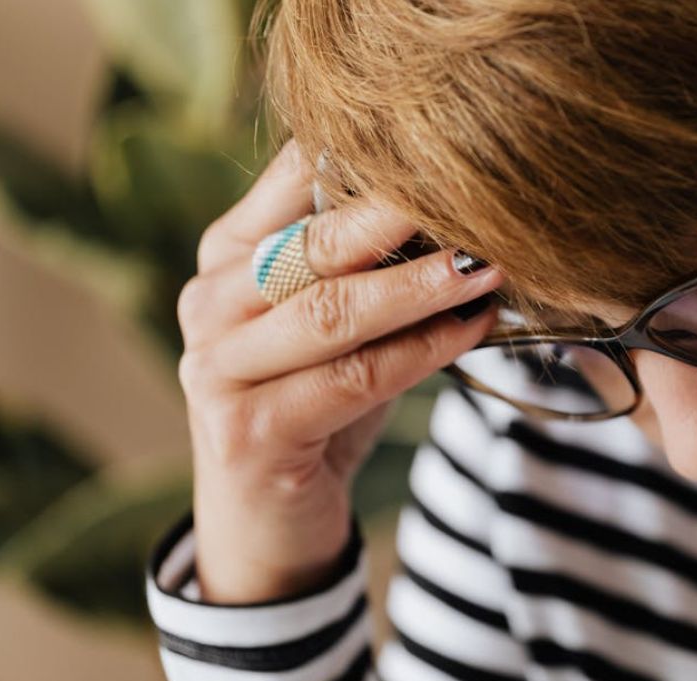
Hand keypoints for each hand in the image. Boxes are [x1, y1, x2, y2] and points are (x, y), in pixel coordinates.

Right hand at [177, 139, 502, 602]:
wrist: (269, 520)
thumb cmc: (316, 404)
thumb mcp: (337, 324)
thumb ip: (369, 268)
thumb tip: (465, 210)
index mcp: (227, 255)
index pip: (291, 180)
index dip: (365, 157)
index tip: (444, 143)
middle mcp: (210, 301)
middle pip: (313, 244)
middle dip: (399, 217)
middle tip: (476, 196)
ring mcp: (217, 367)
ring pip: (333, 312)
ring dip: (420, 288)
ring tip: (486, 266)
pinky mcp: (246, 430)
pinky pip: (352, 378)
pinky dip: (421, 352)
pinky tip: (470, 330)